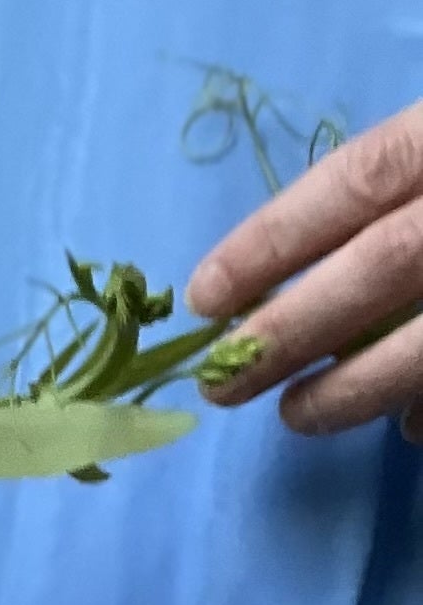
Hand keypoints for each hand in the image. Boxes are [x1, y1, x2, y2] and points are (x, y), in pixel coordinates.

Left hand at [188, 97, 422, 438]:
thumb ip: (391, 183)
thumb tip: (291, 275)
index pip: (356, 181)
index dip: (271, 241)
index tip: (202, 296)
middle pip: (378, 266)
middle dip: (288, 332)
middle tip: (220, 385)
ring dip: (351, 391)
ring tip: (294, 414)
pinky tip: (404, 424)